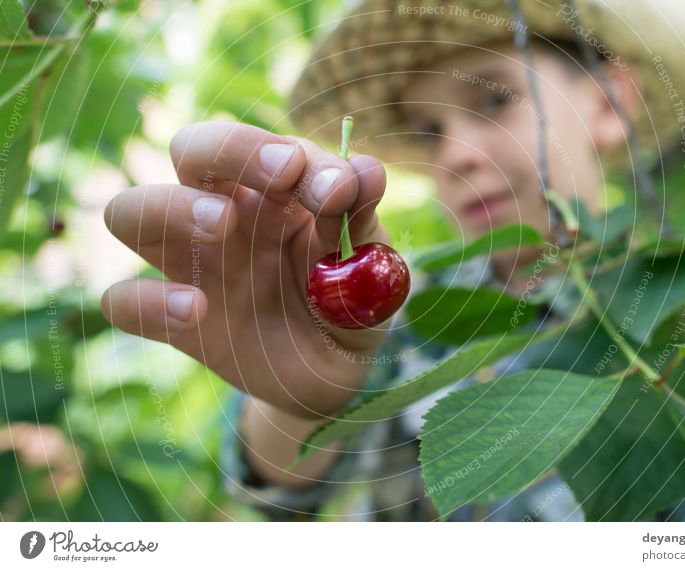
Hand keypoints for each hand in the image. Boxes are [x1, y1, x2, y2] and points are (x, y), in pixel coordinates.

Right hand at [101, 121, 390, 417]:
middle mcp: (225, 215)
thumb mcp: (368, 265)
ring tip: (223, 226)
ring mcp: (192, 265)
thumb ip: (361, 219)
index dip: (296, 153)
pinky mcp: (174, 320)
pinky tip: (196, 310)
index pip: (264, 146)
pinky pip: (123, 300)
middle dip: (230, 149)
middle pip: (190, 150)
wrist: (333, 372)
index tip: (335, 186)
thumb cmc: (349, 303)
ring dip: (171, 206)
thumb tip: (369, 168)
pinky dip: (147, 299)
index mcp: (275, 191)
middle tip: (282, 175)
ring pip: (131, 210)